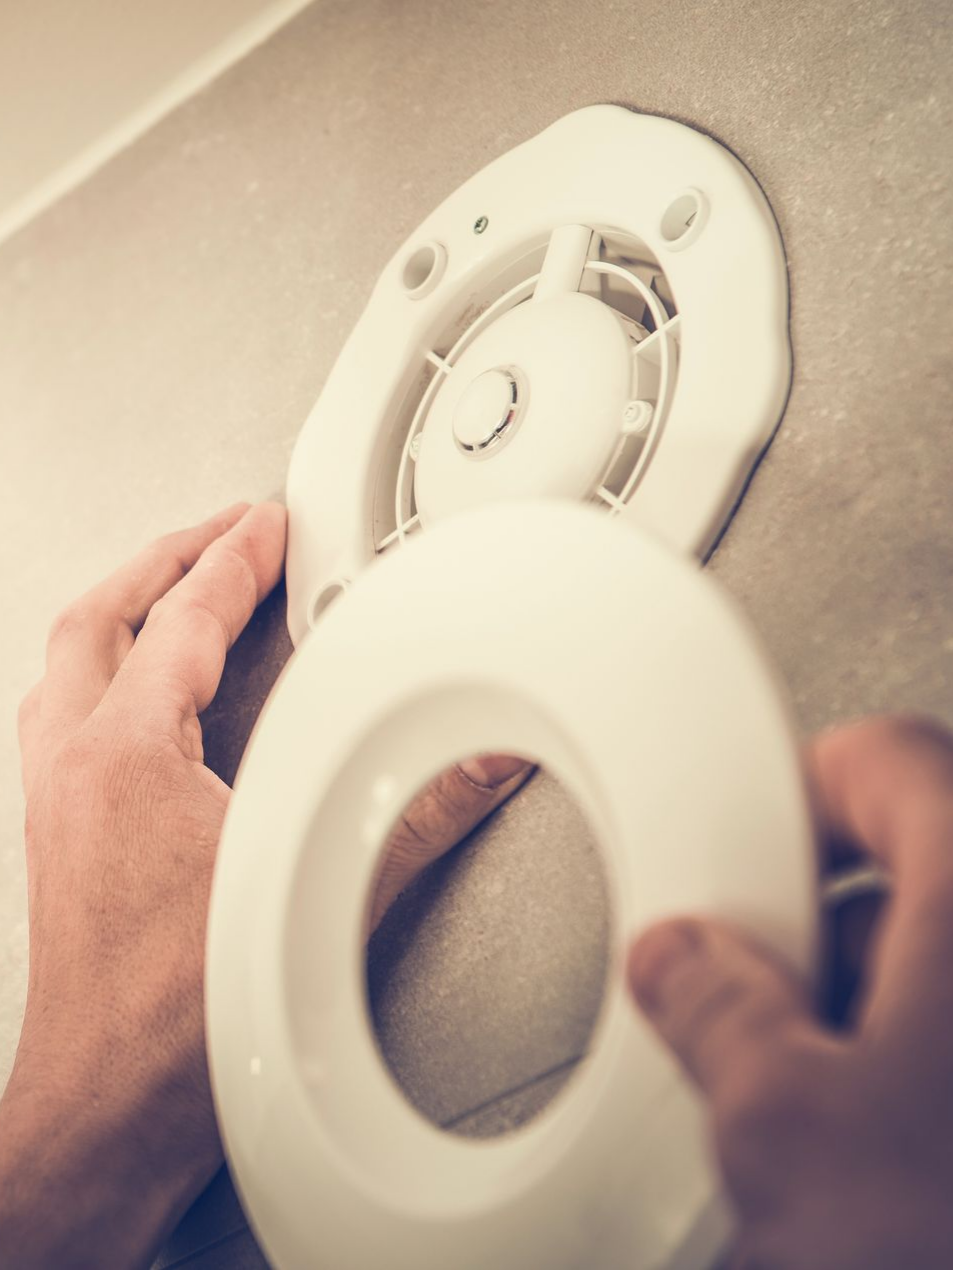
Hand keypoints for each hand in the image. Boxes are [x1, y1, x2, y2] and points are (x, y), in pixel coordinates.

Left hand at [3, 502, 531, 1269]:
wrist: (106, 1110)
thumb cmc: (173, 1023)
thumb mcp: (317, 895)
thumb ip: (415, 821)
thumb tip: (478, 768)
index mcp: (123, 758)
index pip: (181, 621)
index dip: (232, 559)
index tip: (262, 523)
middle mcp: (75, 767)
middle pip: (102, 618)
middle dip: (168, 559)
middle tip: (221, 532)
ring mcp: (58, 801)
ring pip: (72, 662)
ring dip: (131, 610)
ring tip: (180, 587)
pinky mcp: (62, 836)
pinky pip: (70, 713)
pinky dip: (112, 673)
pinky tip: (150, 696)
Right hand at [628, 715, 952, 1269]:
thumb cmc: (949, 1244)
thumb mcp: (790, 1131)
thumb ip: (715, 1011)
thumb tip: (681, 964)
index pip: (883, 760)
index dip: (797, 795)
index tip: (751, 854)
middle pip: (931, 861)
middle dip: (834, 925)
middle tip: (773, 996)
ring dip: (890, 1008)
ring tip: (836, 1101)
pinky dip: (936, 1064)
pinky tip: (906, 1153)